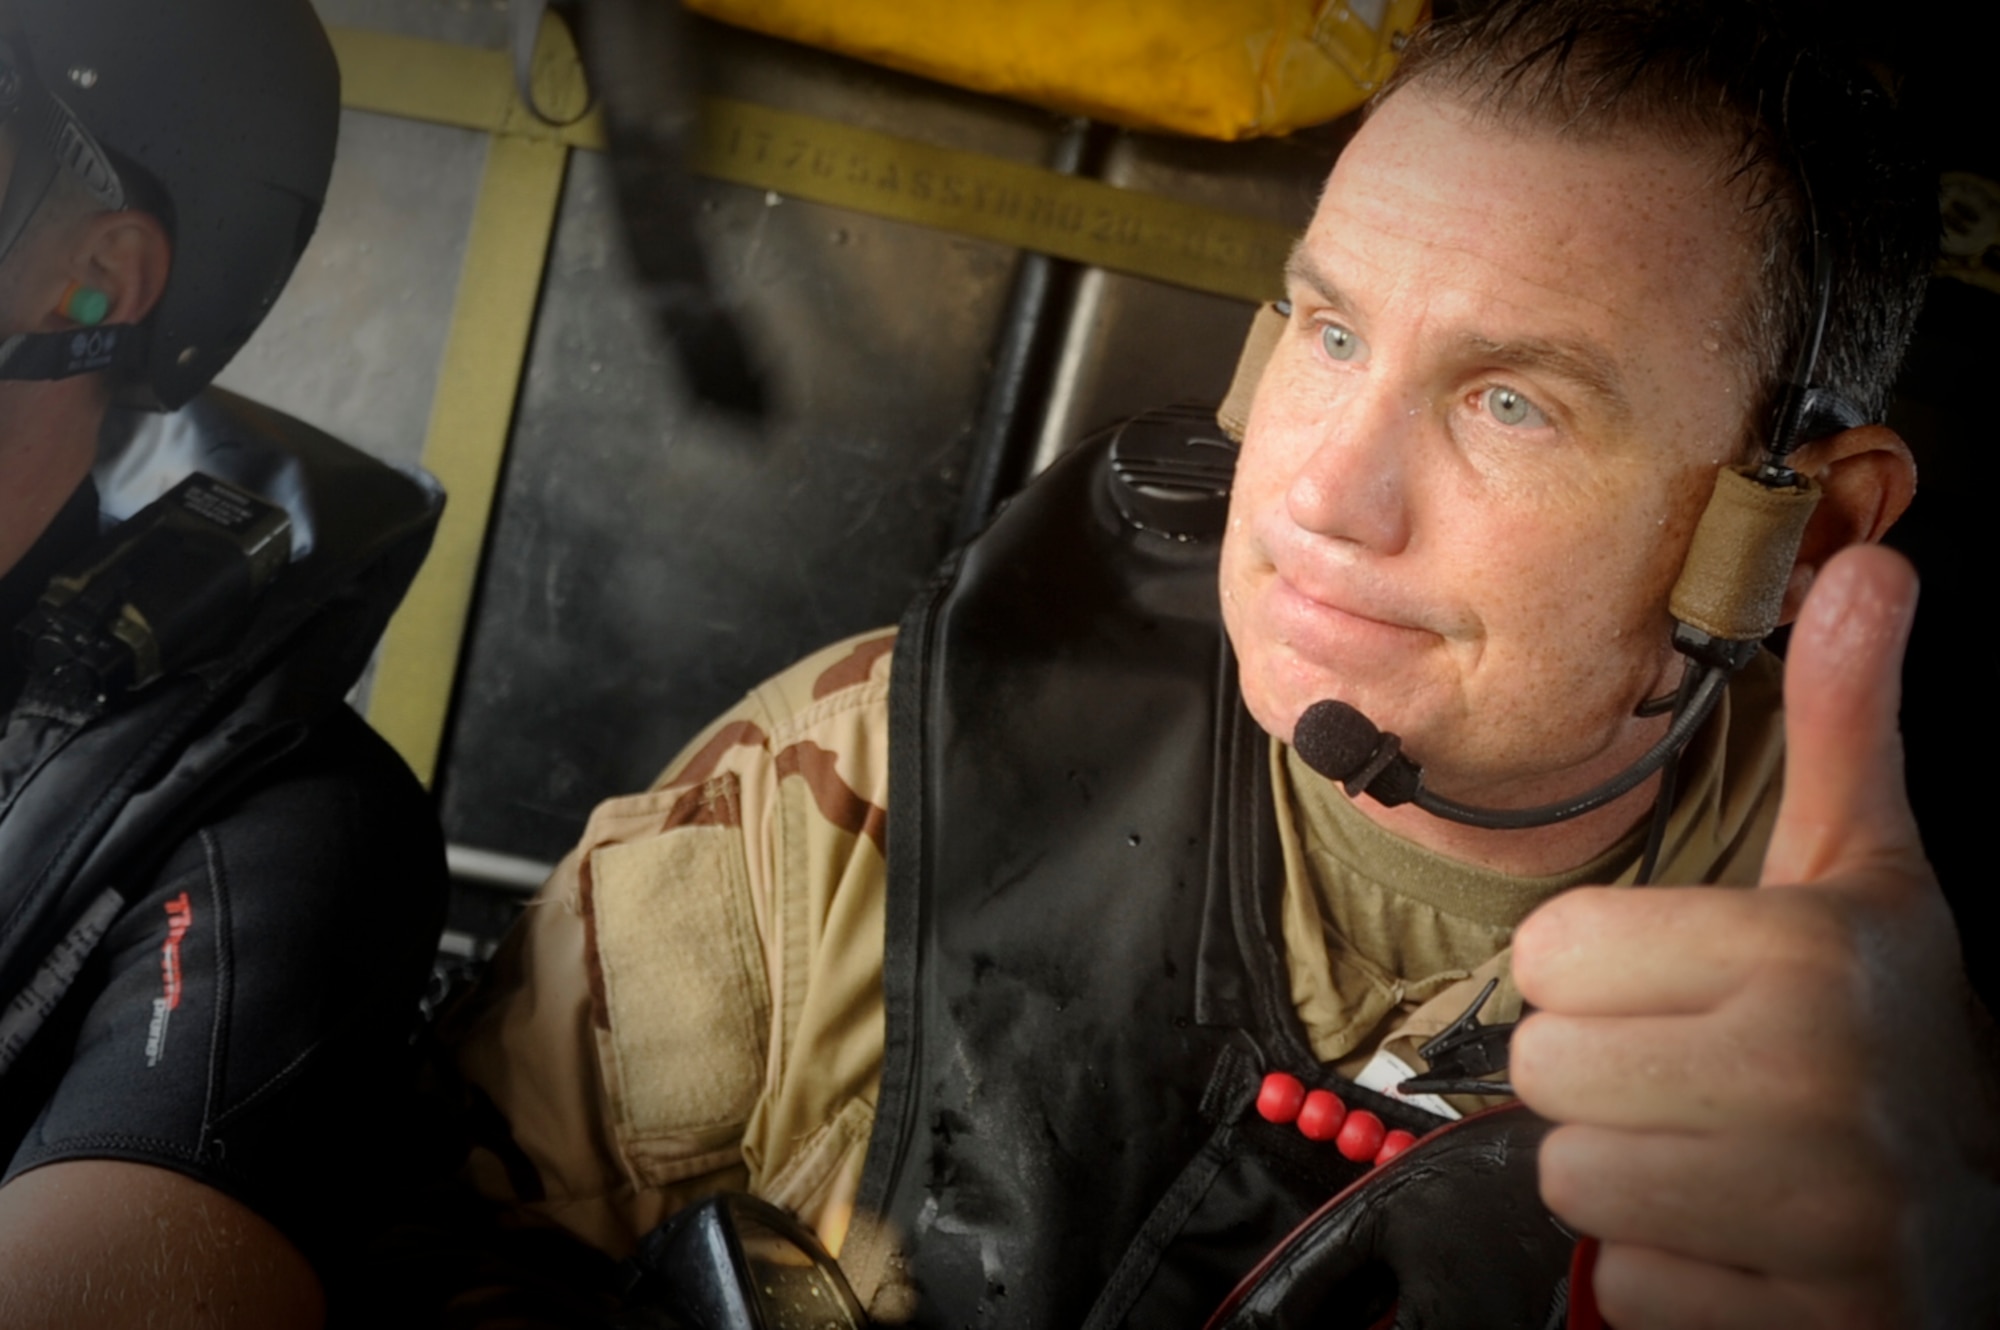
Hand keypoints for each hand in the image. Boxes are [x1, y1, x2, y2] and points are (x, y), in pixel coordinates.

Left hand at [1510, 545, 1999, 1327]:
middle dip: (1606, 1071)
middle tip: (1701, 1072)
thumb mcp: (1865, 871)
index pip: (1546, 958)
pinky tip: (1746, 1229)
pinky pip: (1627, 1285)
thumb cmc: (1890, 1024)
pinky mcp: (1806, 1320)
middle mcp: (1815, 1085)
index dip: (1598, 972)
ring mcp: (1817, 1219)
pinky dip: (1671, 1269)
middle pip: (1546, 1067)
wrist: (1986, 1208)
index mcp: (1803, 958)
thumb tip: (1868, 567)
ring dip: (1632, 1170)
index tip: (1682, 983)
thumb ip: (1844, 726)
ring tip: (1723, 1148)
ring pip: (1573, 1178)